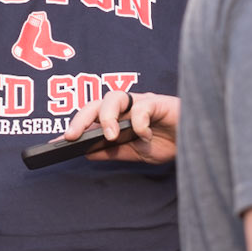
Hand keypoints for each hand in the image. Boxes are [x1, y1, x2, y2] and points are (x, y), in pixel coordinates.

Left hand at [62, 90, 179, 165]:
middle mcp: (127, 106)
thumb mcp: (134, 153)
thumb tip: (85, 152)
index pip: (90, 117)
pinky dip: (140, 122)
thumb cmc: (167, 142)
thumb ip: (112, 152)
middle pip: (96, 102)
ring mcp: (142, 102)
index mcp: (118, 117)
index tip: (55, 143)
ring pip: (114, 97)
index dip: (73, 127)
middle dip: (80, 118)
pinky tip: (144, 135)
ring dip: (107, 117)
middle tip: (71, 137)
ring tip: (109, 136)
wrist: (196, 141)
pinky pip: (144, 107)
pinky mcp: (160, 102)